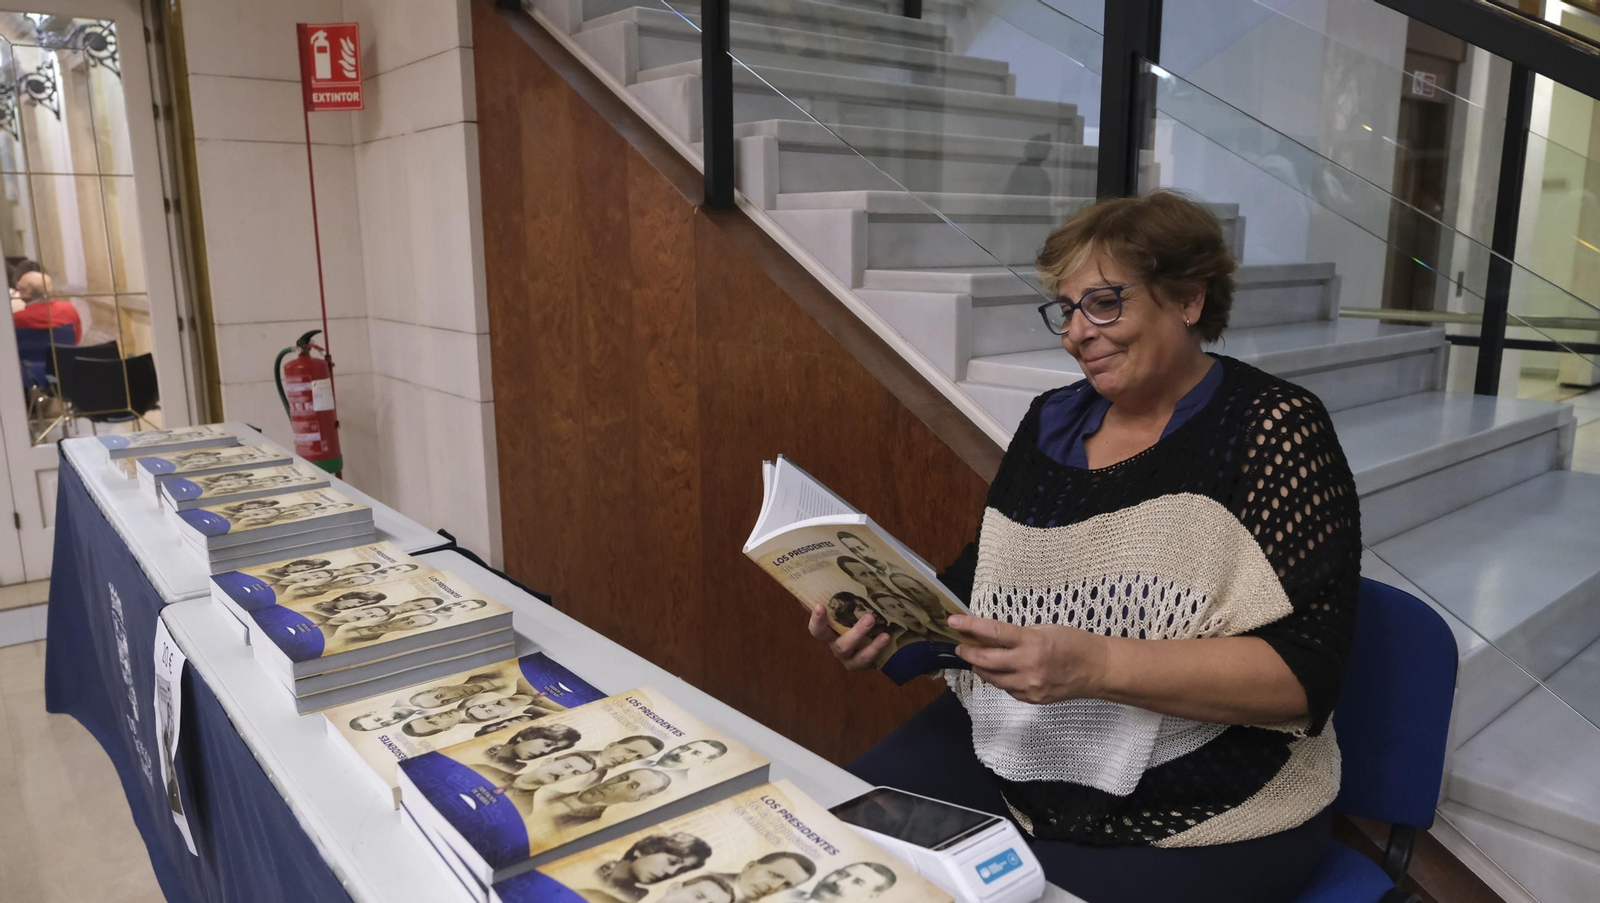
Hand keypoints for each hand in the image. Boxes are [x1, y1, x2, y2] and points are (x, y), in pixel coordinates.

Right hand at [808, 602, 889, 670]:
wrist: (874, 640)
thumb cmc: (854, 617)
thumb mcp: (846, 607)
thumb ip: (836, 595)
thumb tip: (825, 572)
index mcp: (829, 633)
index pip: (817, 629)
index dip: (817, 619)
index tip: (820, 605)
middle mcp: (837, 646)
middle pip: (840, 644)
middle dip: (854, 633)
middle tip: (870, 617)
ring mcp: (851, 658)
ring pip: (857, 656)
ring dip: (869, 644)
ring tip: (883, 633)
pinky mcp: (865, 664)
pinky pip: (871, 660)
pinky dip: (878, 650)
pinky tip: (887, 637)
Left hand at [948, 615, 1108, 704]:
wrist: (1098, 670)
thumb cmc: (1075, 644)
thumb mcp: (1046, 629)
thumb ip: (1019, 635)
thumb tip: (993, 636)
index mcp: (1033, 643)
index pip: (993, 633)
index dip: (970, 626)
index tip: (953, 622)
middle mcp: (1028, 666)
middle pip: (986, 660)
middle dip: (969, 652)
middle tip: (961, 646)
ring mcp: (1030, 686)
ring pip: (993, 678)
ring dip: (981, 667)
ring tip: (976, 659)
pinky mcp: (1032, 699)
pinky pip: (1007, 689)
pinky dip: (999, 679)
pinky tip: (999, 672)